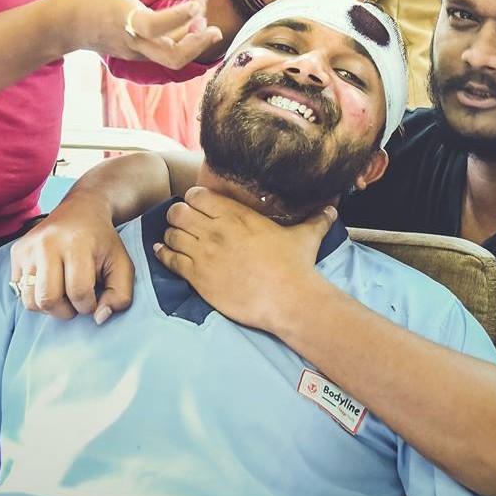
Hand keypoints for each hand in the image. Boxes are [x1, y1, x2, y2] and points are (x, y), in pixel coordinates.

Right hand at [10, 195, 134, 323]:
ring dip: (50, 307)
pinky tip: (51, 283)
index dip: (89, 305)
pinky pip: (20, 292)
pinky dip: (37, 296)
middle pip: (48, 300)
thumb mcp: (122, 265)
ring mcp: (28, 247)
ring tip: (63, 293)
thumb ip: (120, 296)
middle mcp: (47, 243)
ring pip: (31, 300)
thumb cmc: (102, 241)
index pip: (78, 293)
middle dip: (66, 310)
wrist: (81, 209)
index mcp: (76, 244)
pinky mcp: (17, 252)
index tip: (94, 297)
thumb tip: (99, 318)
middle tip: (76, 299)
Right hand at [59, 0, 222, 69]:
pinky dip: (182, 41)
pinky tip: (188, 22)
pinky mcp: (138, 56)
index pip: (158, 24)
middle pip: (174, 58)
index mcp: (126, 21)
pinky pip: (165, 53)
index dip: (182, 13)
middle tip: (214, 28)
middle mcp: (134, 43)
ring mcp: (136, 53)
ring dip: (194, 42)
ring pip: (173, 59)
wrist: (65, 23)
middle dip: (199, 44)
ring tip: (202, 17)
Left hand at [150, 187, 332, 335]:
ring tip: (175, 238)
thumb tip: (332, 210)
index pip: (198, 195)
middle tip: (183, 222)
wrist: (288, 300)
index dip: (194, 199)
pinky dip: (164, 254)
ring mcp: (204, 253)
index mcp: (237, 215)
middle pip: (179, 211)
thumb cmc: (296, 267)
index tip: (198, 206)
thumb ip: (316, 219)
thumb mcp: (307, 236)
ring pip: (171, 234)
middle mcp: (216, 230)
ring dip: (171, 235)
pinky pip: (169, 259)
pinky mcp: (197, 277)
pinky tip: (163, 252)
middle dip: (178, 215)